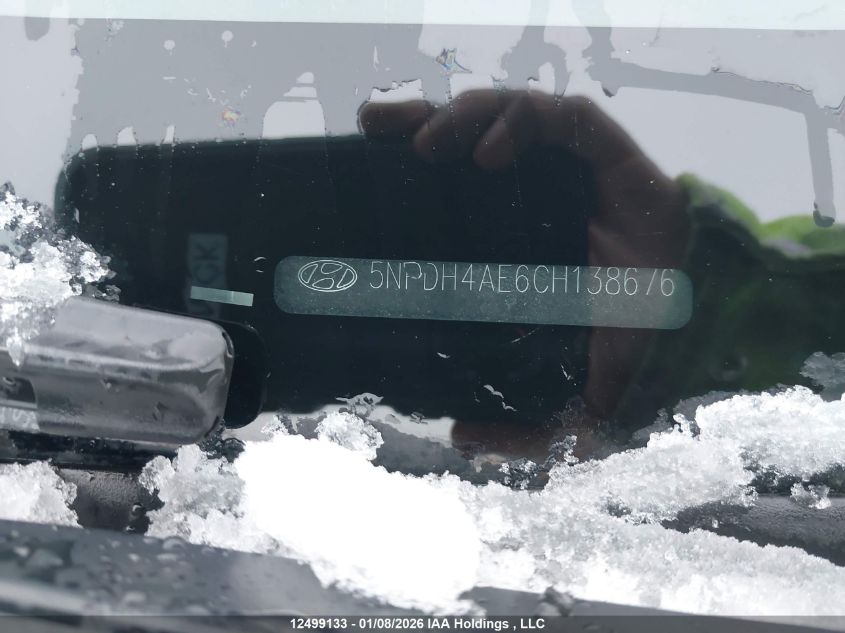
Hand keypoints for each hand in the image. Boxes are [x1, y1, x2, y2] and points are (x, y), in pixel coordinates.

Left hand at [360, 90, 689, 431]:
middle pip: (466, 132)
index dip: (407, 160)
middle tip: (374, 128)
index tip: (362, 157)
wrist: (699, 328)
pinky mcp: (607, 153)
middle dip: (417, 115)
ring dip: (461, 116)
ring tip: (426, 149)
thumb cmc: (631, 348)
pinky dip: (521, 123)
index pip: (452, 181)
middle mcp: (535, 192)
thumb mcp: (567, 403)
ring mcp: (571, 169)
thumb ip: (520, 431)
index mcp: (512, 232)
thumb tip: (460, 438)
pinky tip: (489, 156)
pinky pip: (559, 116)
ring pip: (506, 112)